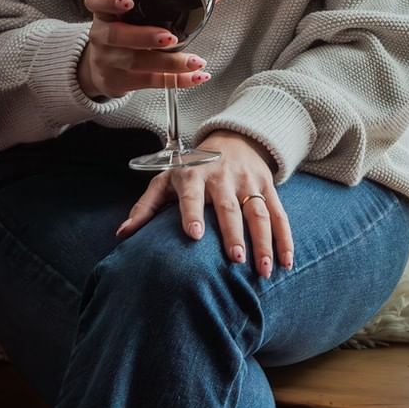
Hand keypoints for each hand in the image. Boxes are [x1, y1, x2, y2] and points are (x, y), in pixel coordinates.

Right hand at [76, 0, 228, 100]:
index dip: (108, 0)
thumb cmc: (129, 28)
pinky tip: (196, 77)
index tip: (126, 1)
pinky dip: (176, 80)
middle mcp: (102, 35)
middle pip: (116, 35)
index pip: (96, 0)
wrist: (101, 66)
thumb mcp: (142, 11)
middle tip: (170, 38)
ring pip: (136, 62)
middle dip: (144, 36)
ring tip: (195, 62)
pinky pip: (150, 81)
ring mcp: (108, 60)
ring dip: (169, 62)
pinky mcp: (119, 81)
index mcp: (106, 11)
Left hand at [115, 131, 292, 277]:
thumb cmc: (192, 167)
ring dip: (263, 241)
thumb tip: (122, 234)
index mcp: (194, 175)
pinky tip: (286, 261)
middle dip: (234, 232)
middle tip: (236, 258)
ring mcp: (249, 181)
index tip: (194, 235)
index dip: (193, 213)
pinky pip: (279, 214)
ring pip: (258, 212)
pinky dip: (284, 238)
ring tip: (262, 269)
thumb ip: (146, 206)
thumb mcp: (166, 178)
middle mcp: (223, 177)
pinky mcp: (268, 187)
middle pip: (230, 206)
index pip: (193, 194)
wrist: (234, 138)